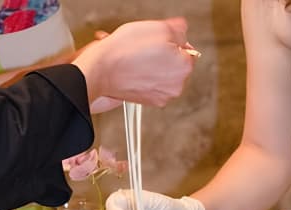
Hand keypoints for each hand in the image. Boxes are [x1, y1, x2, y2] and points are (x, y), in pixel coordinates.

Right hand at [74, 18, 195, 106]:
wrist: (102, 70)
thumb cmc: (126, 52)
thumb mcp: (158, 27)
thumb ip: (179, 29)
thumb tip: (182, 32)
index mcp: (183, 68)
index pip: (188, 51)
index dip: (174, 42)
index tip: (162, 41)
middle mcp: (175, 87)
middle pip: (176, 65)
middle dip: (165, 55)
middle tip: (148, 48)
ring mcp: (161, 96)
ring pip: (163, 75)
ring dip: (154, 66)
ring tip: (139, 58)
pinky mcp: (148, 101)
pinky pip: (152, 85)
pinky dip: (145, 77)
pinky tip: (135, 69)